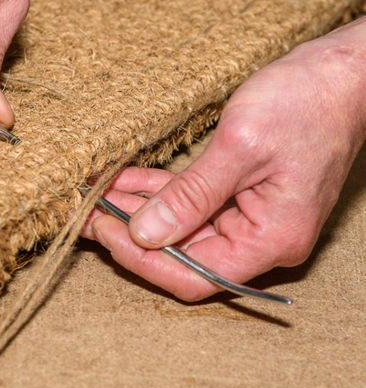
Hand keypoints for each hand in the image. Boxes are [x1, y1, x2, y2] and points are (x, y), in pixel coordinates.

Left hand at [82, 17, 365, 301]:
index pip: (195, 275)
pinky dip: (156, 191)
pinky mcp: (237, 196)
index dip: (144, 261)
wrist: (339, 74)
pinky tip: (122, 181)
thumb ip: (191, 196)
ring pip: (180, 228)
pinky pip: (189, 202)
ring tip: (95, 195)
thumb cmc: (306, 104)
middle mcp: (259, 238)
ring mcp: (247, 218)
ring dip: (137, 210)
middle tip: (86, 212)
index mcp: (271, 239)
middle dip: (131, 233)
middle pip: (183, 254)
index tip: (104, 234)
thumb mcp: (240, 147)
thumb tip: (145, 233)